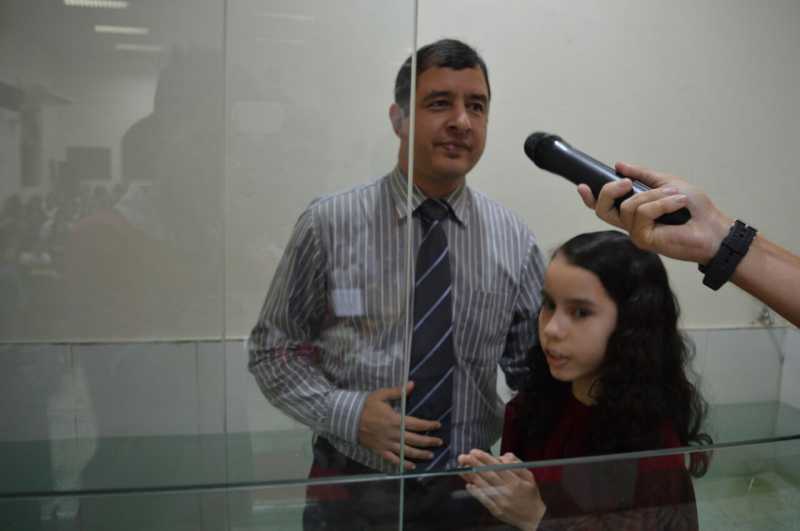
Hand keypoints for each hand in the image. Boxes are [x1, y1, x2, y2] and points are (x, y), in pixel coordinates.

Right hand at [358, 382, 442, 469]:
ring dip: (420, 454)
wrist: (348, 419)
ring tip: (431, 455)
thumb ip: (398, 392)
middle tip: (439, 442)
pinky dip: (403, 464)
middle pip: (415, 439)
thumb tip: (412, 384)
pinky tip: (411, 466)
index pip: (416, 424)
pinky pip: (393, 460)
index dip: (428, 425)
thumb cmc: (366, 406)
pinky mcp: (380, 450)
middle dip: (429, 441)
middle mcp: (393, 434)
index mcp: (395, 420)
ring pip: (406, 451)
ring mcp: (386, 444)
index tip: (438, 425)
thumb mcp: (381, 395)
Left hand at [458, 449, 544, 530]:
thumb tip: (503, 457)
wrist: (535, 518)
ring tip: (461, 468)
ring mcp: (501, 502)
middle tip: (463, 457)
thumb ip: (516, 464)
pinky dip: (476, 492)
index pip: (497, 467)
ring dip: (471, 477)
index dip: (485, 459)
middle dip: (474, 465)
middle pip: (488, 475)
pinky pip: (484, 500)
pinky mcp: (497, 511)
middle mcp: (507, 491)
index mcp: (515, 481)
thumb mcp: (529, 476)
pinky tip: (469, 485)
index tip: (474, 452)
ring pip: (484, 487)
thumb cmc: (530, 495)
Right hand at [577, 161, 732, 264]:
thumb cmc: (695, 209)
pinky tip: (677, 204)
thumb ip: (643, 176)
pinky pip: (643, 213)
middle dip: (609, 191)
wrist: (714, 227)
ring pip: (628, 207)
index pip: (605, 207)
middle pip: (603, 209)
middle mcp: (631, 223)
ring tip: (676, 197)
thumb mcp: (667, 183)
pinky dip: (661, 204)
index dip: (590, 198)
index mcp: (635, 211)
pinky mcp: (644, 239)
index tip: (582, 185)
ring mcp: (636, 233)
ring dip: (654, 195)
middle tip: (626, 182)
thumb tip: (619, 165)